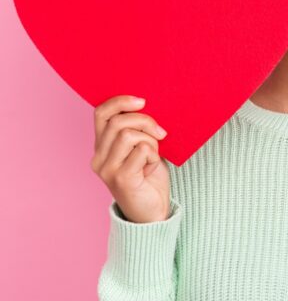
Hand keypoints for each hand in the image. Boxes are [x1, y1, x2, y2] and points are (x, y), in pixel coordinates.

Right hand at [90, 95, 170, 222]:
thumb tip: (146, 105)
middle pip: (118, 121)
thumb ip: (137, 131)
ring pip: (128, 134)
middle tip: (161, 133)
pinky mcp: (121, 179)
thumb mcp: (143, 148)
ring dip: (150, 140)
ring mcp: (107, 169)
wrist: (153, 213)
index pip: (101, 113)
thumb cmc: (150, 178)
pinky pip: (141, 150)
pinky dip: (153, 154)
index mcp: (101, 147)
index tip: (142, 101)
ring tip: (155, 154)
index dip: (120, 101)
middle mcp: (98, 158)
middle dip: (145, 121)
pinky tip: (152, 167)